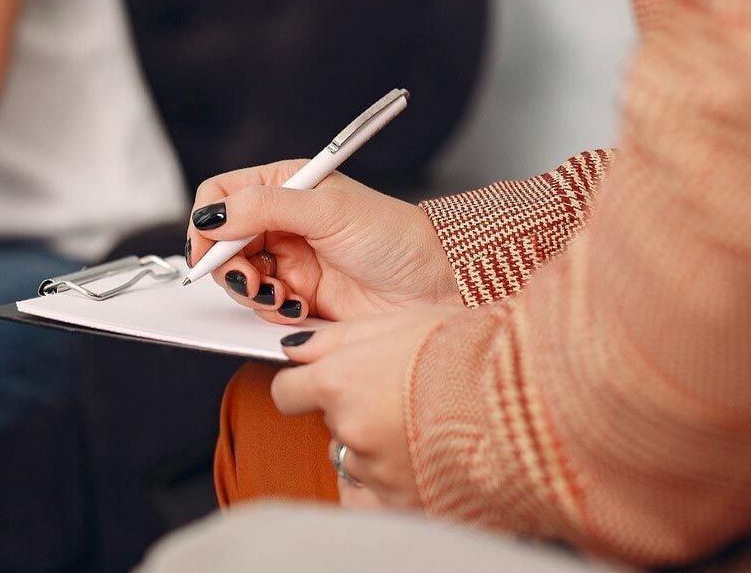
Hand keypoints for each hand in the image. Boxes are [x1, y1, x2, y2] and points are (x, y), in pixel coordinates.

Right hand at [186, 160, 459, 323]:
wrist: (434, 286)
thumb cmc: (394, 237)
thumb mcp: (327, 210)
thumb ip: (264, 208)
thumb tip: (212, 216)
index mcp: (284, 186)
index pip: (221, 195)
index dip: (207, 222)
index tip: (209, 248)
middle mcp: (280, 221)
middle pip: (221, 242)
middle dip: (230, 266)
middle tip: (253, 280)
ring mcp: (287, 260)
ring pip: (237, 278)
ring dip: (253, 292)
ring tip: (283, 297)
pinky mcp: (297, 296)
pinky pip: (261, 306)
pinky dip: (272, 311)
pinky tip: (299, 308)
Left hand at [270, 305, 463, 508]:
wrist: (541, 395)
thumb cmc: (477, 349)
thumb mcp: (400, 322)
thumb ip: (337, 337)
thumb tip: (294, 348)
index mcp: (342, 384)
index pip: (287, 393)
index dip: (304, 386)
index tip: (322, 383)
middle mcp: (353, 434)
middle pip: (332, 426)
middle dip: (357, 412)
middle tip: (406, 394)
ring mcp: (383, 475)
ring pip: (363, 461)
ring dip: (383, 447)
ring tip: (432, 424)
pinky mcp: (414, 506)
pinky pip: (390, 495)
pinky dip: (408, 478)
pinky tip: (437, 455)